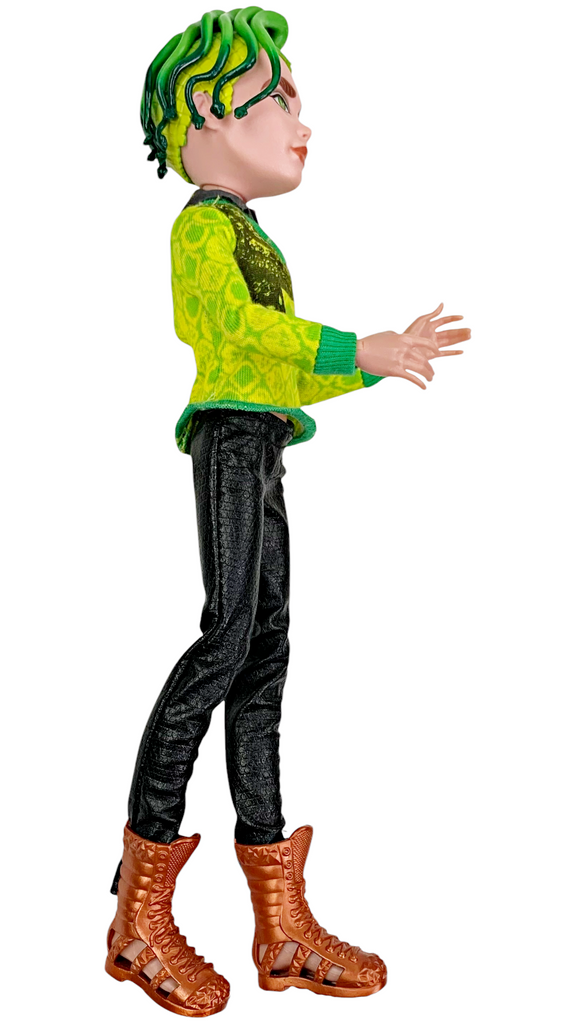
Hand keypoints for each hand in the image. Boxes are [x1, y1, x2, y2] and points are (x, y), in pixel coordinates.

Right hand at [355, 303, 469, 388]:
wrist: (359, 350)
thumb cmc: (371, 342)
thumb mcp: (389, 335)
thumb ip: (400, 338)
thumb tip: (406, 343)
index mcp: (405, 338)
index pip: (426, 343)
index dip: (434, 349)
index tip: (437, 353)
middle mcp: (405, 349)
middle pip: (424, 359)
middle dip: (430, 367)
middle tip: (432, 373)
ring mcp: (400, 360)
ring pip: (421, 369)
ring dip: (428, 375)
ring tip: (430, 379)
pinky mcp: (395, 371)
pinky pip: (412, 378)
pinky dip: (420, 383)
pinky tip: (423, 387)